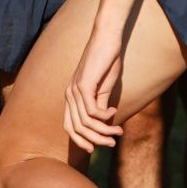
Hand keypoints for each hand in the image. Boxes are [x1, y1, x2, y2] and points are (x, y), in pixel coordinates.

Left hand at [64, 24, 125, 151]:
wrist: (107, 39)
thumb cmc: (106, 61)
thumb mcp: (103, 88)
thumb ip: (100, 105)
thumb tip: (102, 124)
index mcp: (71, 96)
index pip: (69, 126)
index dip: (81, 141)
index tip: (96, 149)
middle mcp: (68, 94)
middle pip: (76, 129)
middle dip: (95, 140)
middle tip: (112, 142)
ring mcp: (74, 90)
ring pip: (86, 122)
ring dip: (104, 130)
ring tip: (118, 131)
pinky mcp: (84, 85)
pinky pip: (92, 111)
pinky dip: (104, 116)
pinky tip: (114, 110)